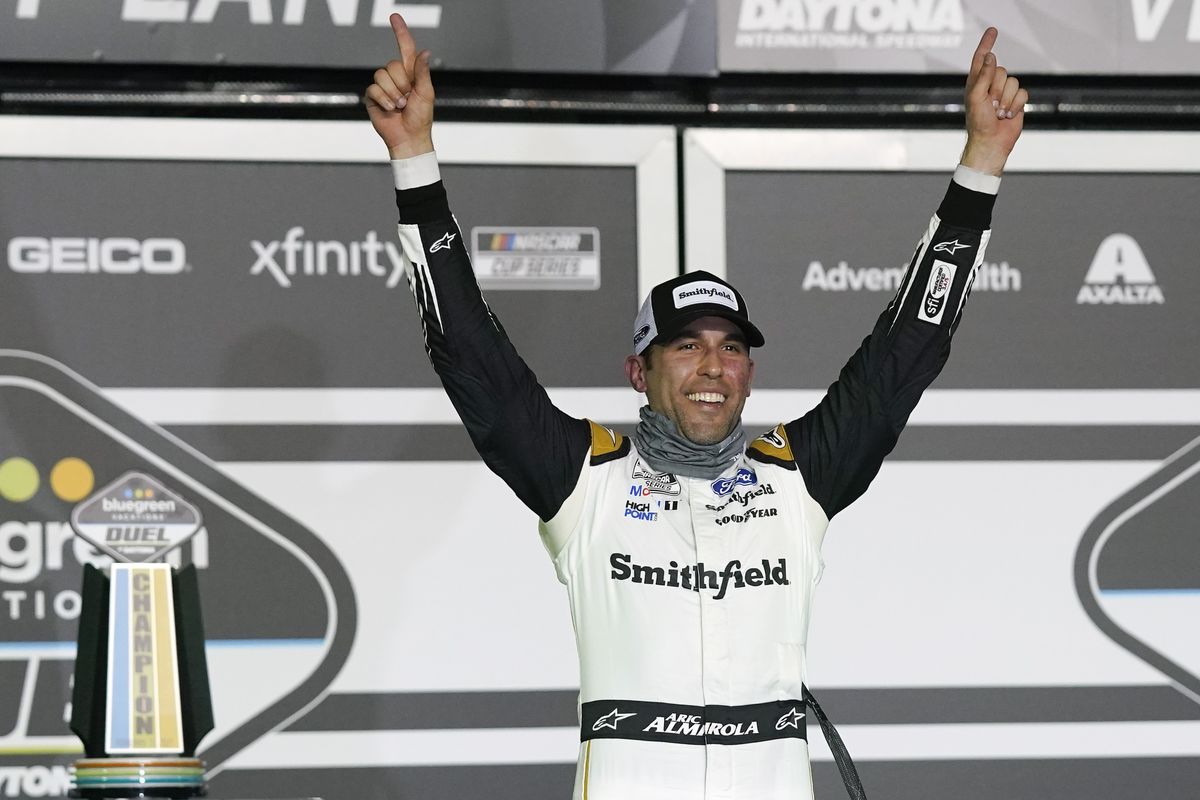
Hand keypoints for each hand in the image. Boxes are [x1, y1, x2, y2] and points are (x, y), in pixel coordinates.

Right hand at [364, 13, 434, 158]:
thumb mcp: (426, 93)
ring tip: (400, 106)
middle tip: (408, 98)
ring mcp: (383, 86)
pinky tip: (390, 109)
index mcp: (411, 73)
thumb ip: (422, 72)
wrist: (408, 138)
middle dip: (401, 83)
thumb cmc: (420, 118)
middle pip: (391, 65)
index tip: (395, 17)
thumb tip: (425, 52)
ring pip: (381, 76)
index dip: (400, 32)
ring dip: (393, 93)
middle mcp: (396, 77)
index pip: (405, 48)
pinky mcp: (372, 96)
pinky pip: (374, 89)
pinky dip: (384, 100)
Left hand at [960, 27, 1026, 175]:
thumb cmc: (978, 122)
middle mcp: (990, 84)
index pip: (982, 58)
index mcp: (976, 82)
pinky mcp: (1016, 100)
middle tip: (990, 106)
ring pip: (1014, 81)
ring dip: (1006, 100)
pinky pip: (1023, 93)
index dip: (987, 43)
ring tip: (997, 113)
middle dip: (997, 90)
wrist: (992, 142)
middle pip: (1002, 71)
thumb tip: (991, 56)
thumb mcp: (975, 97)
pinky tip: (1008, 115)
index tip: (992, 30)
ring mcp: (1004, 92)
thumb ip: (983, 76)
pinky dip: (1016, 105)